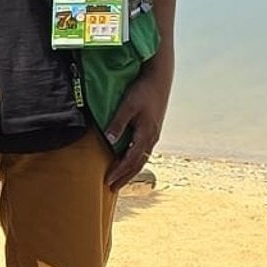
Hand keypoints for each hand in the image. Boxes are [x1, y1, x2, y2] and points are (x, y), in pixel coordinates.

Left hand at [103, 65, 170, 189]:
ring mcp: (153, 135)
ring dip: (130, 171)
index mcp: (146, 134)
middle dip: (125, 177)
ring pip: (142, 159)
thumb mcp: (127, 106)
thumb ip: (118, 123)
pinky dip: (135, 161)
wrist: (158, 79)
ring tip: (119, 180)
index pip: (130, 159)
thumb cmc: (142, 91)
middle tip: (112, 188)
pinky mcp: (152, 130)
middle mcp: (151, 138)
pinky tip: (128, 162)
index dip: (119, 171)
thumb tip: (109, 141)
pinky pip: (143, 151)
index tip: (107, 181)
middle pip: (138, 164)